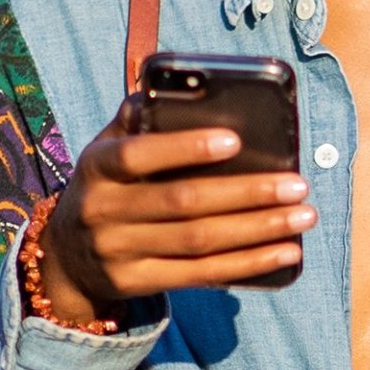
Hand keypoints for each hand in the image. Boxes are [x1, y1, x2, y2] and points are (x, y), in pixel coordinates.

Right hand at [34, 128, 315, 325]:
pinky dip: (248, 264)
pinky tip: (285, 251)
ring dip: (258, 229)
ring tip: (303, 215)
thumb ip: (140, 119)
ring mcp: (118, 252)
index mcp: (97, 166)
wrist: (67, 257)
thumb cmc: (107, 186)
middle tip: (297, 185)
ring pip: (199, 242)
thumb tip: (187, 85)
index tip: (236, 141)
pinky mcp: (136, 284)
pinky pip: (201, 275)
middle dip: (247, 193)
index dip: (186, 148)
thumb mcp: (107, 149)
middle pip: (183, 203)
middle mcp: (103, 210)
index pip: (139, 155)